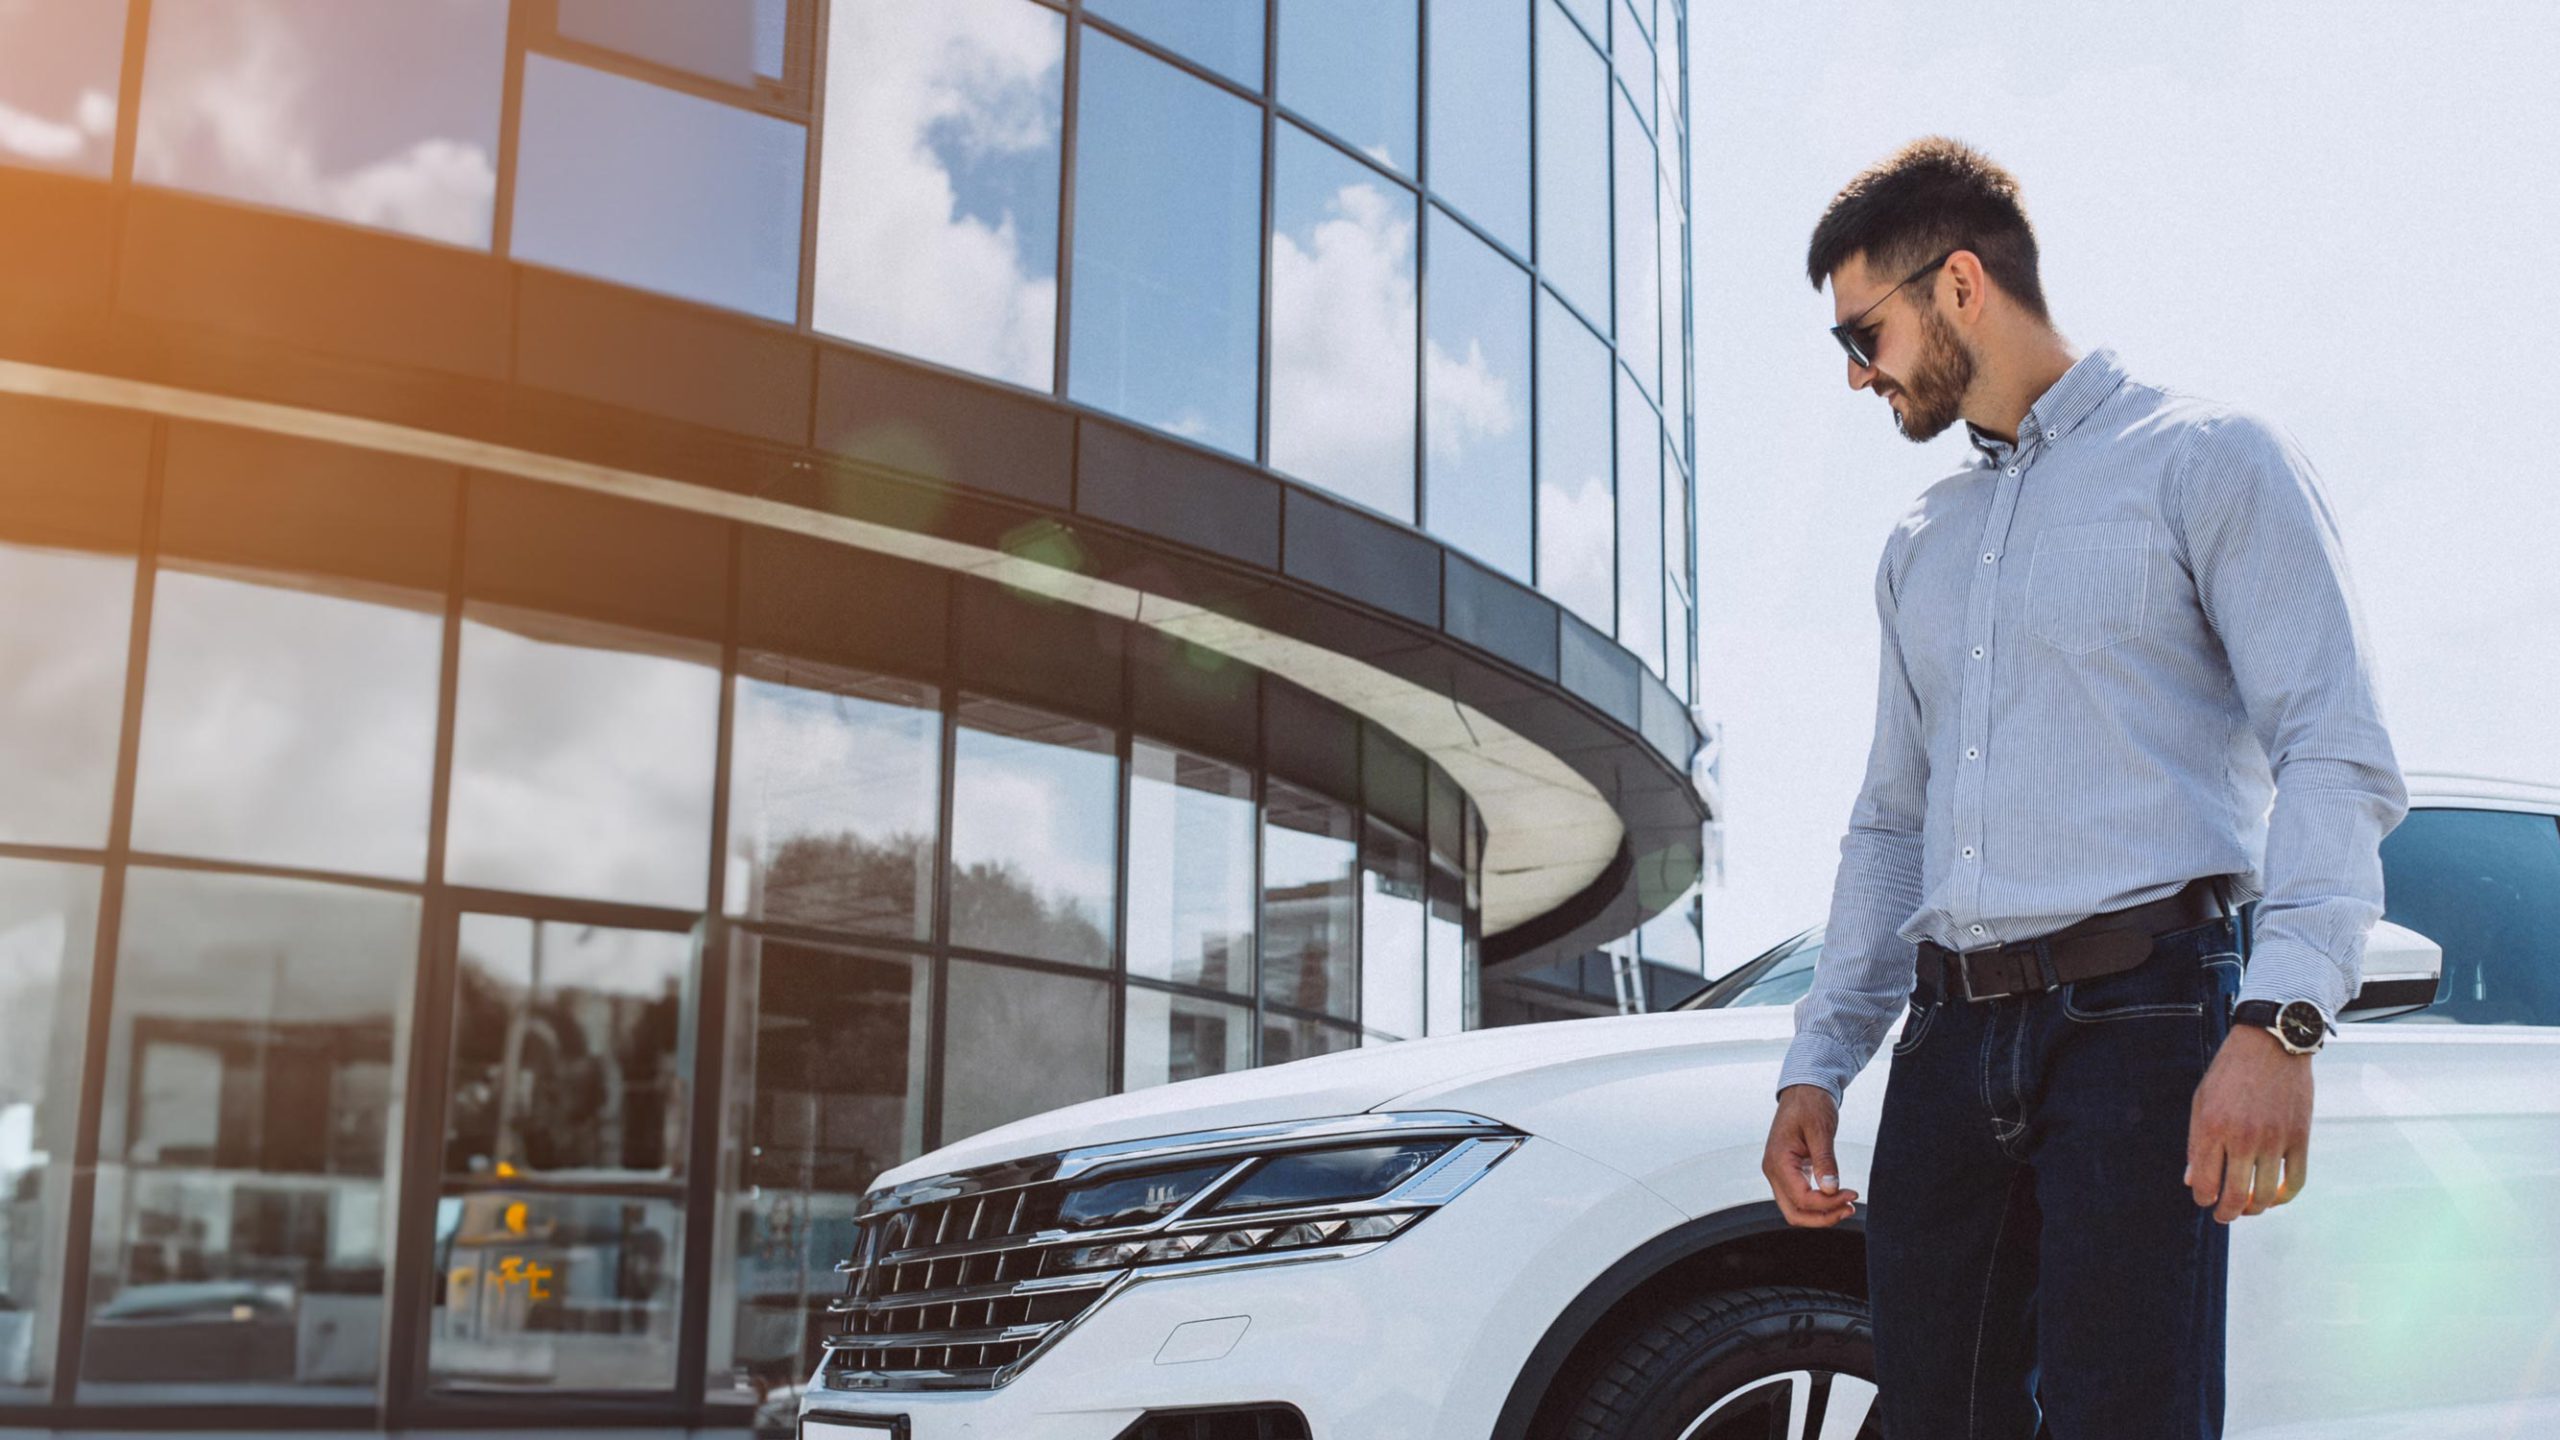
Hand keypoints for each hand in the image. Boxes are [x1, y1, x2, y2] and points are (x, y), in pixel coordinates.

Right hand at [1766, 1084, 1858, 1226]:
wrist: (1804, 1090)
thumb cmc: (1810, 1104)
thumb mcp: (1820, 1129)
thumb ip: (1824, 1160)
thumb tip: (1831, 1188)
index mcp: (1778, 1160)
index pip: (1802, 1198)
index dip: (1828, 1203)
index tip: (1852, 1194)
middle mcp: (1773, 1171)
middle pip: (1794, 1213)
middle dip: (1823, 1217)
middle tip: (1849, 1209)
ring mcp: (1779, 1173)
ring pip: (1796, 1209)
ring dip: (1821, 1214)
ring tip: (1846, 1206)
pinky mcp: (1788, 1172)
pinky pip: (1800, 1198)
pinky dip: (1818, 1204)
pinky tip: (1837, 1198)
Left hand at [2185, 1023, 2312, 1222]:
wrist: (2270, 1044)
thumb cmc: (2230, 1072)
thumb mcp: (2201, 1101)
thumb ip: (2195, 1143)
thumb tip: (2192, 1182)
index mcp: (2211, 1128)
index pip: (2205, 1183)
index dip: (2203, 1199)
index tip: (2204, 1199)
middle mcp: (2242, 1137)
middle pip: (2234, 1196)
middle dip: (2226, 1213)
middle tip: (2224, 1216)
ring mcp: (2273, 1139)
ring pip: (2265, 1195)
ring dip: (2255, 1209)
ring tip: (2248, 1208)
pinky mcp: (2299, 1138)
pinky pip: (2295, 1181)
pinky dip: (2284, 1196)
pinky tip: (2275, 1197)